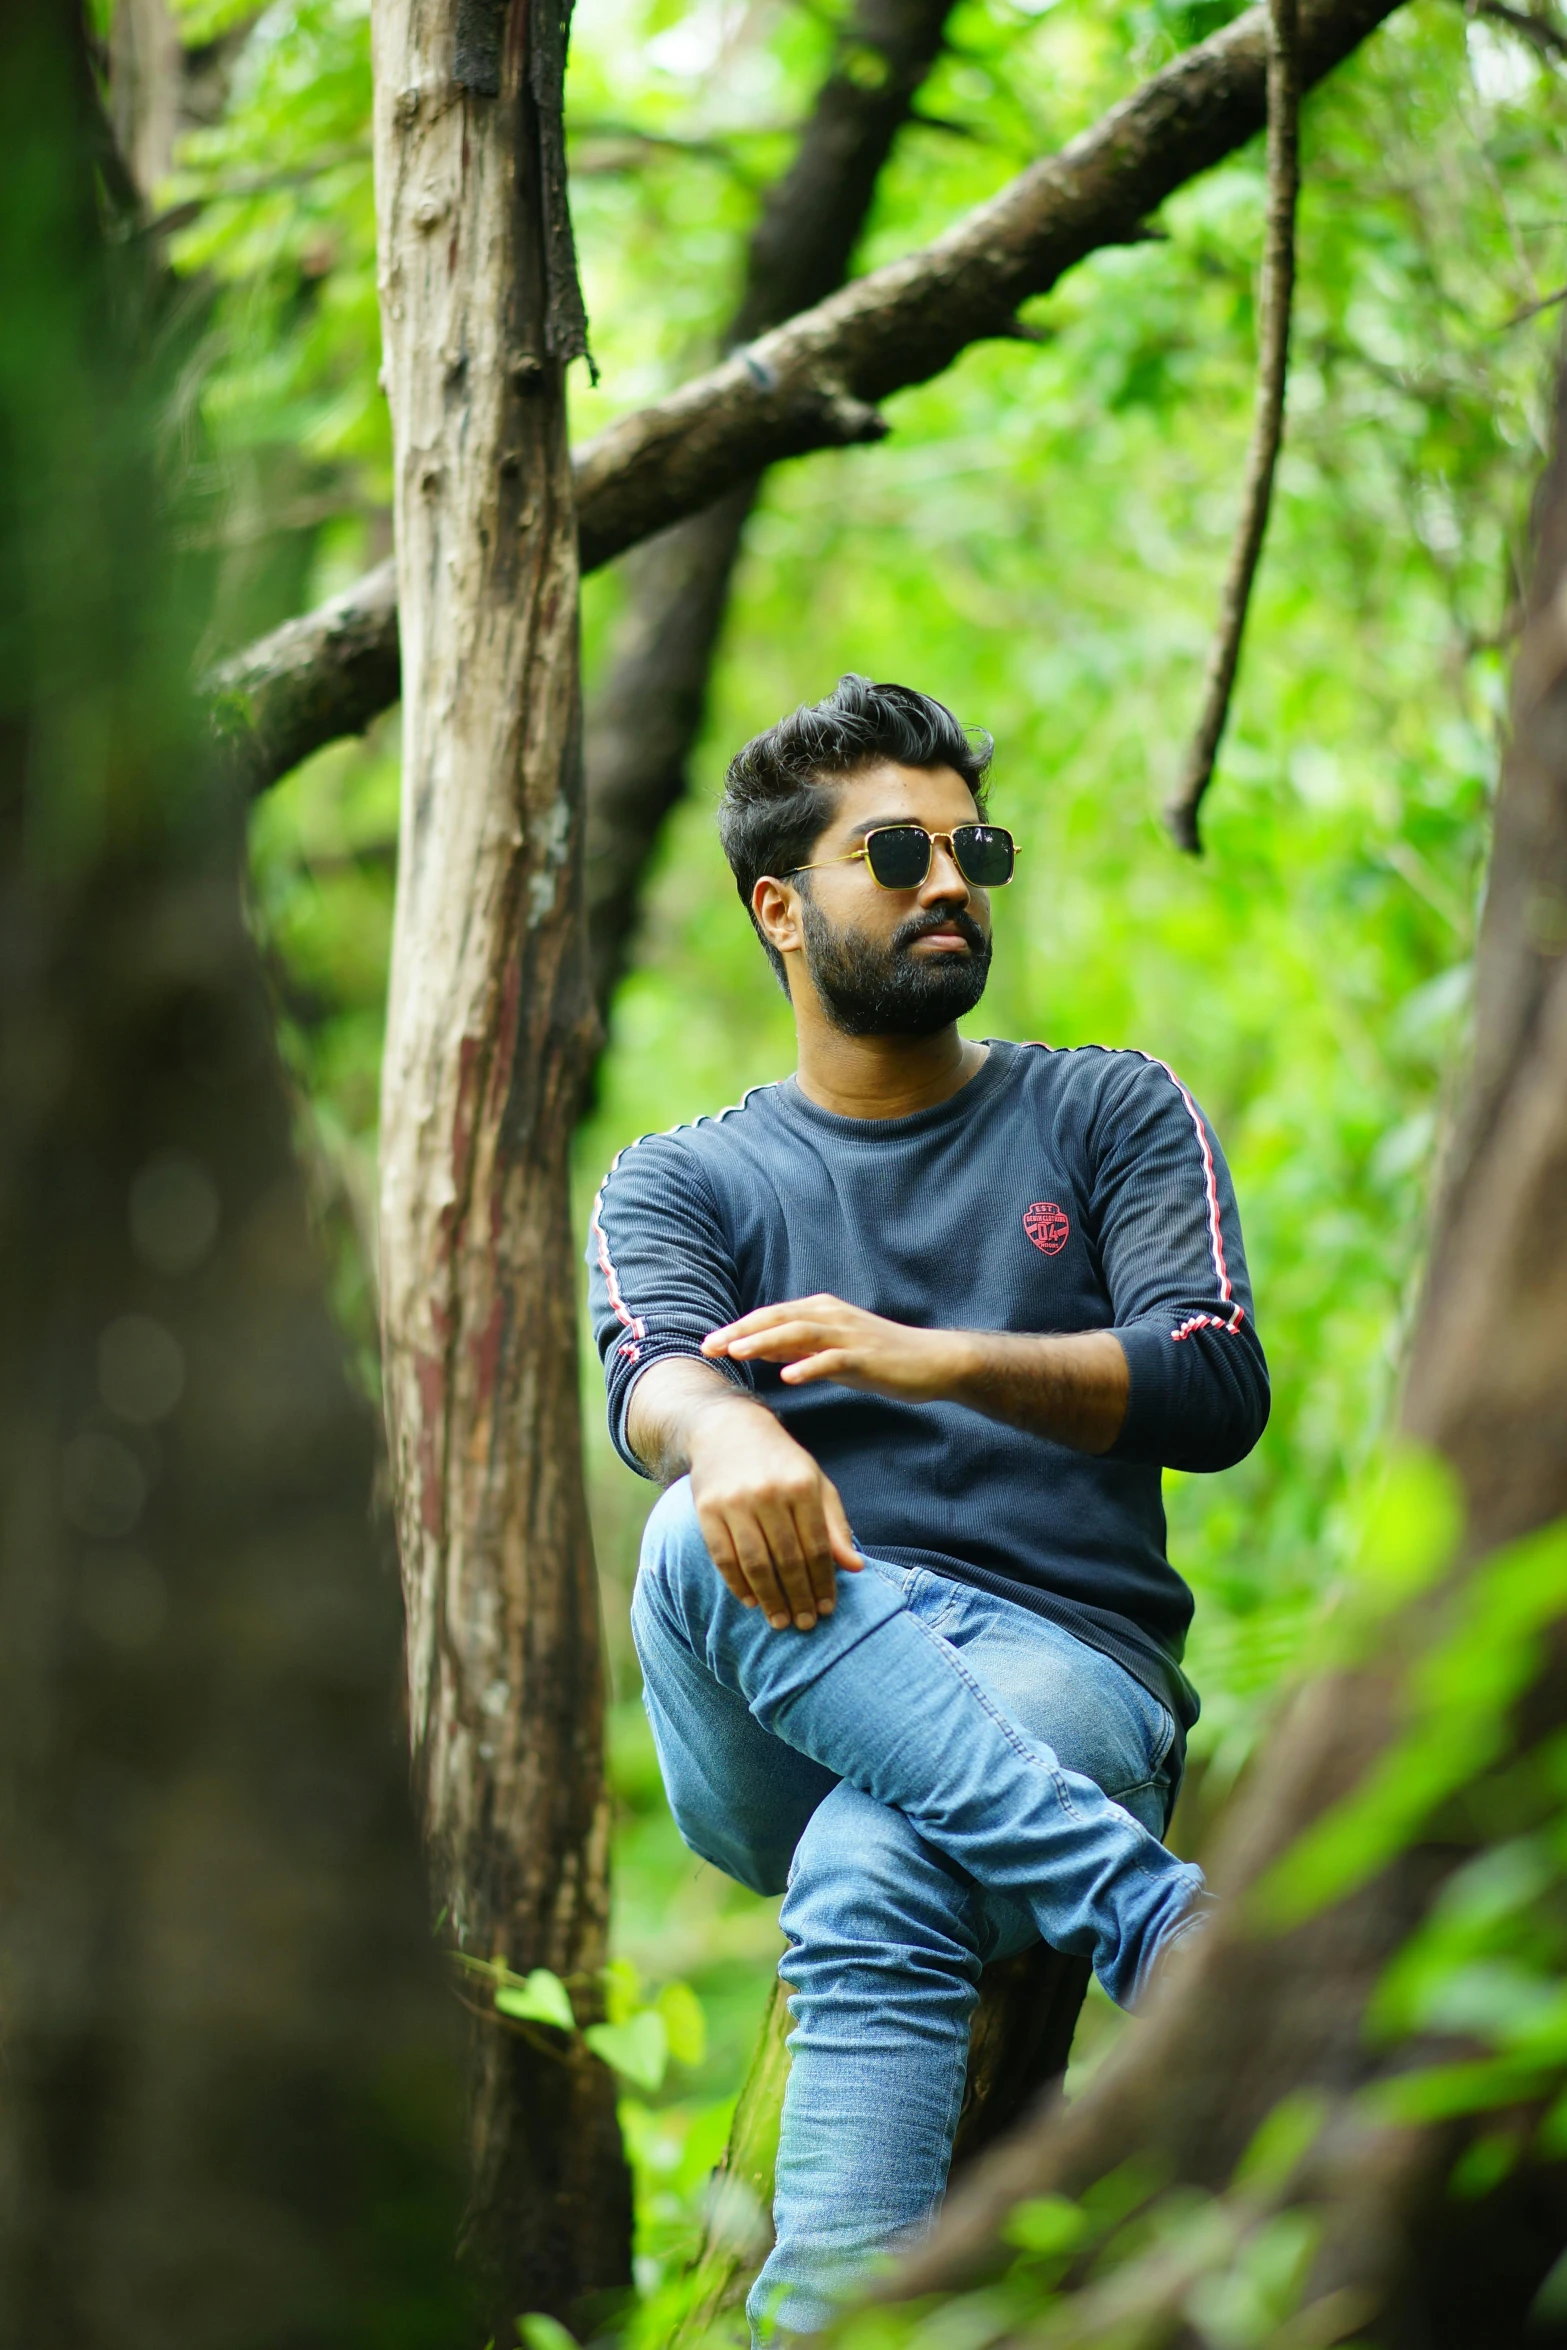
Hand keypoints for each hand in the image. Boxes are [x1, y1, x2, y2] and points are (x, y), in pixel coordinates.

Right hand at [685, 1390, 861, 1633]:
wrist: (726, 1429)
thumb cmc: (780, 1462)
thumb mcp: (815, 1483)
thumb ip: (835, 1525)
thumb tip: (855, 1568)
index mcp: (801, 1485)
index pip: (817, 1546)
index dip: (824, 1582)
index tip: (828, 1609)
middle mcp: (768, 1492)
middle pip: (788, 1559)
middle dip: (799, 1596)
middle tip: (805, 1624)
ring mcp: (734, 1501)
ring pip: (755, 1563)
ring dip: (770, 1598)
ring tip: (780, 1620)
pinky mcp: (706, 1509)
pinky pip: (723, 1557)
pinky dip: (737, 1584)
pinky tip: (751, 1601)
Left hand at [703, 1293, 966, 1400]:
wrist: (932, 1361)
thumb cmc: (879, 1357)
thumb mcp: (830, 1350)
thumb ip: (796, 1348)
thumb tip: (756, 1349)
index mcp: (820, 1311)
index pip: (770, 1316)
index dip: (738, 1328)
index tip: (708, 1344)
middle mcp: (831, 1315)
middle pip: (777, 1319)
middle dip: (741, 1332)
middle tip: (710, 1347)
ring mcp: (849, 1334)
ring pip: (800, 1333)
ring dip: (766, 1341)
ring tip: (738, 1353)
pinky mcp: (867, 1356)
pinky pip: (833, 1359)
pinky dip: (809, 1365)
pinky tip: (788, 1376)